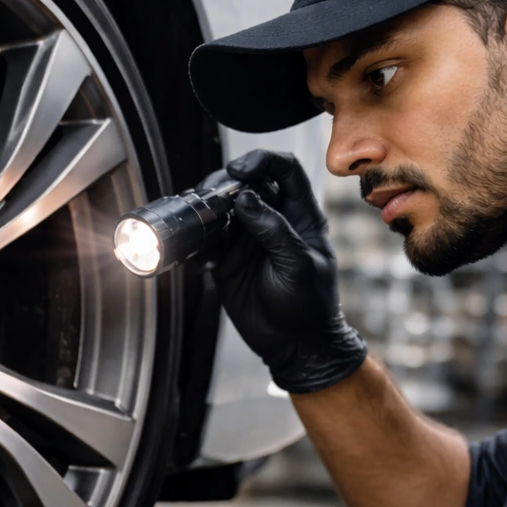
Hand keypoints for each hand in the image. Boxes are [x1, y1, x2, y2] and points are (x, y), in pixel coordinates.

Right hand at [211, 149, 366, 392]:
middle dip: (225, 184)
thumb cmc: (310, 306)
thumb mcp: (299, 265)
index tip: (240, 170)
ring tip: (198, 221)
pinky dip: (196, 243)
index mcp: (300, 215)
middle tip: (211, 198)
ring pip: (221, 209)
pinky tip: (195, 256)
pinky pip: (205, 242)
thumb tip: (245, 198)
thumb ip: (274, 230)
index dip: (262, 161)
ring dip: (206, 210)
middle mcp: (271, 220)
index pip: (285, 170)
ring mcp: (247, 239)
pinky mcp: (226, 260)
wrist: (295, 346)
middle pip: (246, 183)